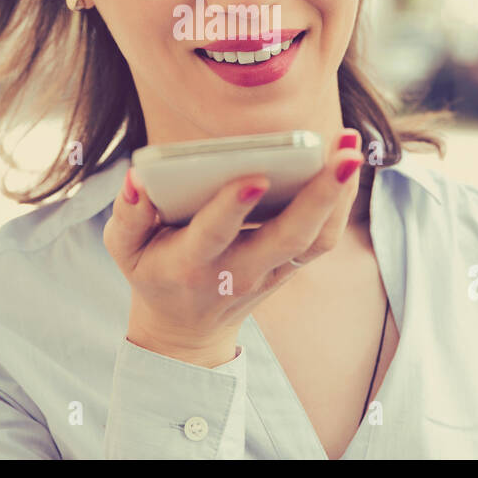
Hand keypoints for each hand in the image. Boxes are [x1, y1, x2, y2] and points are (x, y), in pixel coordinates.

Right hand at [103, 128, 364, 365]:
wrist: (185, 330)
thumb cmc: (154, 272)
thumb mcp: (125, 250)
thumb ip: (126, 214)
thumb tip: (139, 179)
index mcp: (192, 264)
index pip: (215, 235)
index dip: (232, 208)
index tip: (254, 176)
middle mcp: (239, 271)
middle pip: (289, 238)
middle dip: (319, 195)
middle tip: (346, 154)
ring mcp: (271, 273)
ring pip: (315, 240)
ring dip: (339, 195)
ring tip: (352, 148)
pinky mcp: (290, 268)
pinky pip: (322, 239)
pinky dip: (340, 202)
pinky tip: (347, 163)